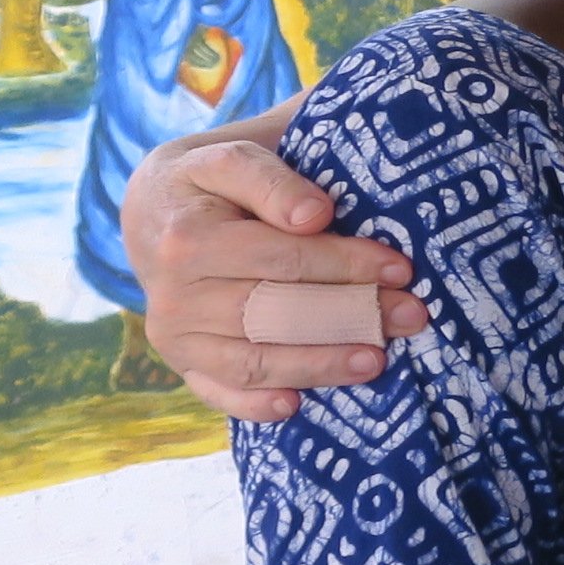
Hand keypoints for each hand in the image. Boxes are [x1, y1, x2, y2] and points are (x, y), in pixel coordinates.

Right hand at [122, 99, 425, 420]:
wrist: (153, 213)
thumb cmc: (211, 182)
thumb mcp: (230, 159)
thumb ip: (271, 180)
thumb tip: (314, 215)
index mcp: (187, 236)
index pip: (281, 257)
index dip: (344, 264)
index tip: (399, 268)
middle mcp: (173, 292)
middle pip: (272, 312)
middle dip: (348, 315)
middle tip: (410, 317)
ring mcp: (174, 334)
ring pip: (252, 359)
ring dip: (318, 364)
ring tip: (375, 361)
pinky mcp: (180, 362)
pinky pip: (218, 391)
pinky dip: (255, 404)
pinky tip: (296, 405)